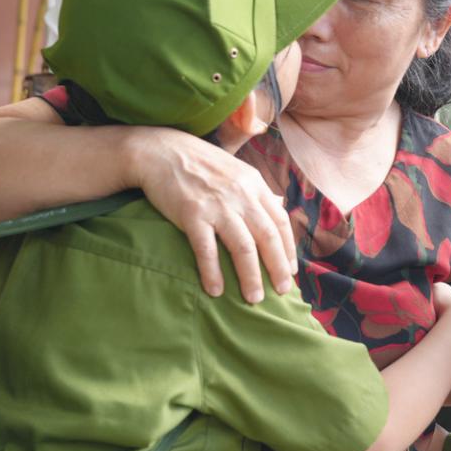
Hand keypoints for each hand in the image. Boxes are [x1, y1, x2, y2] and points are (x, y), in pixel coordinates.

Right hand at [135, 128, 296, 301]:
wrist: (160, 151)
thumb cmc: (199, 163)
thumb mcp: (236, 170)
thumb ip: (258, 190)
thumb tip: (280, 206)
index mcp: (254, 184)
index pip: (280, 222)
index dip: (287, 249)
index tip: (290, 272)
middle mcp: (241, 195)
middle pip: (267, 237)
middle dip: (276, 268)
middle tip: (280, 292)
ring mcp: (217, 205)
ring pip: (242, 247)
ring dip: (250, 276)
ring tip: (253, 299)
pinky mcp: (192, 214)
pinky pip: (206, 249)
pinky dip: (212, 272)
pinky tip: (215, 290)